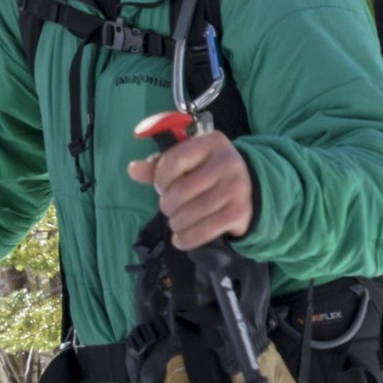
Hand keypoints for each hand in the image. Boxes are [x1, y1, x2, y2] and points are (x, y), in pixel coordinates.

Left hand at [128, 123, 255, 248]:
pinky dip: (187, 239)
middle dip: (168, 205)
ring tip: (176, 223)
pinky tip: (180, 239)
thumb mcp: (188, 162)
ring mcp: (235, 188)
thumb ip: (159, 166)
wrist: (250, 187)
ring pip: (191, 213)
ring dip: (176, 223)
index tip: (161, 187)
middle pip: (181, 191)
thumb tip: (132, 169)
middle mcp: (226, 162)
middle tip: (169, 208)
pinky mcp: (239, 212)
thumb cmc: (209, 172)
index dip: (160, 179)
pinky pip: (204, 230)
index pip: (174, 161)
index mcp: (210, 143)